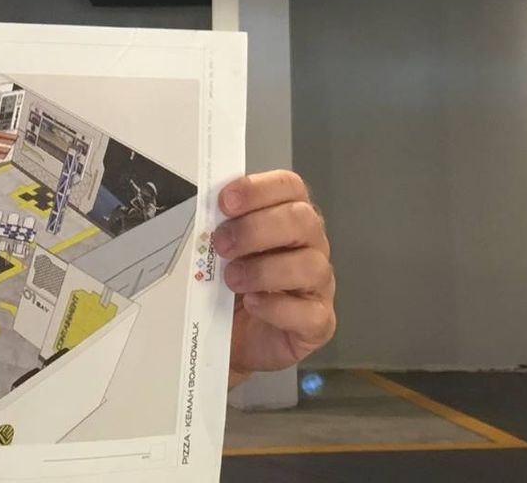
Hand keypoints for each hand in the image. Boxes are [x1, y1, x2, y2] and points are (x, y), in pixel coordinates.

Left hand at [214, 170, 335, 384]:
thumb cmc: (234, 287)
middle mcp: (312, 245)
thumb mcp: (224, 253)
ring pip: (309, 265)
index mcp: (290, 217)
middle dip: (256, 228)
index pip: (289, 187)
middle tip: (222, 244)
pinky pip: (308, 312)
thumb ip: (223, 228)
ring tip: (232, 279)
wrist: (238, 338)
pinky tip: (253, 305)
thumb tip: (207, 211)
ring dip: (263, 270)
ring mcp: (319, 285)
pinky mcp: (318, 322)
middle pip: (302, 220)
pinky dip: (276, 307)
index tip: (225, 202)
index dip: (258, 189)